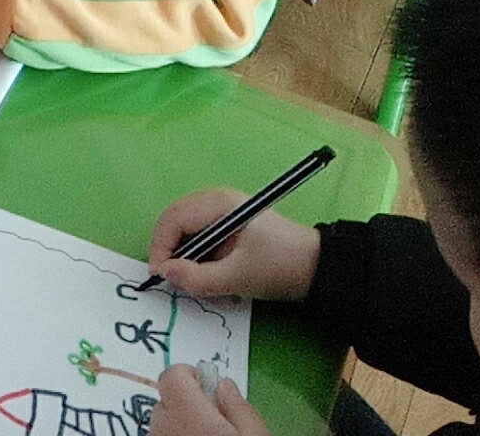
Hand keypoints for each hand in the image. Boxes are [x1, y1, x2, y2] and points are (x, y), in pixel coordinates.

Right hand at [147, 189, 320, 300]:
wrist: (318, 268)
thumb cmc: (280, 267)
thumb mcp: (238, 277)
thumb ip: (198, 278)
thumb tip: (165, 273)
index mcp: (219, 204)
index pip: (174, 218)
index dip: (161, 246)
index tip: (161, 275)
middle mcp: (216, 201)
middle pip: (175, 220)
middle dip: (169, 249)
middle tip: (172, 277)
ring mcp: (222, 212)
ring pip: (185, 229)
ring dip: (182, 254)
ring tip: (191, 277)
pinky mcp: (227, 225)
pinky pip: (199, 236)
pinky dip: (195, 254)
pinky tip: (206, 272)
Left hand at [149, 366, 271, 435]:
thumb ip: (241, 408)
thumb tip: (226, 386)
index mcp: (189, 415)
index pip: (172, 374)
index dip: (191, 376)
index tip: (210, 388)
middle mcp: (164, 426)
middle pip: (169, 397)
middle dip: (190, 402)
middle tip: (217, 421)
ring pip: (164, 419)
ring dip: (182, 422)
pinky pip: (161, 434)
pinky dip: (175, 435)